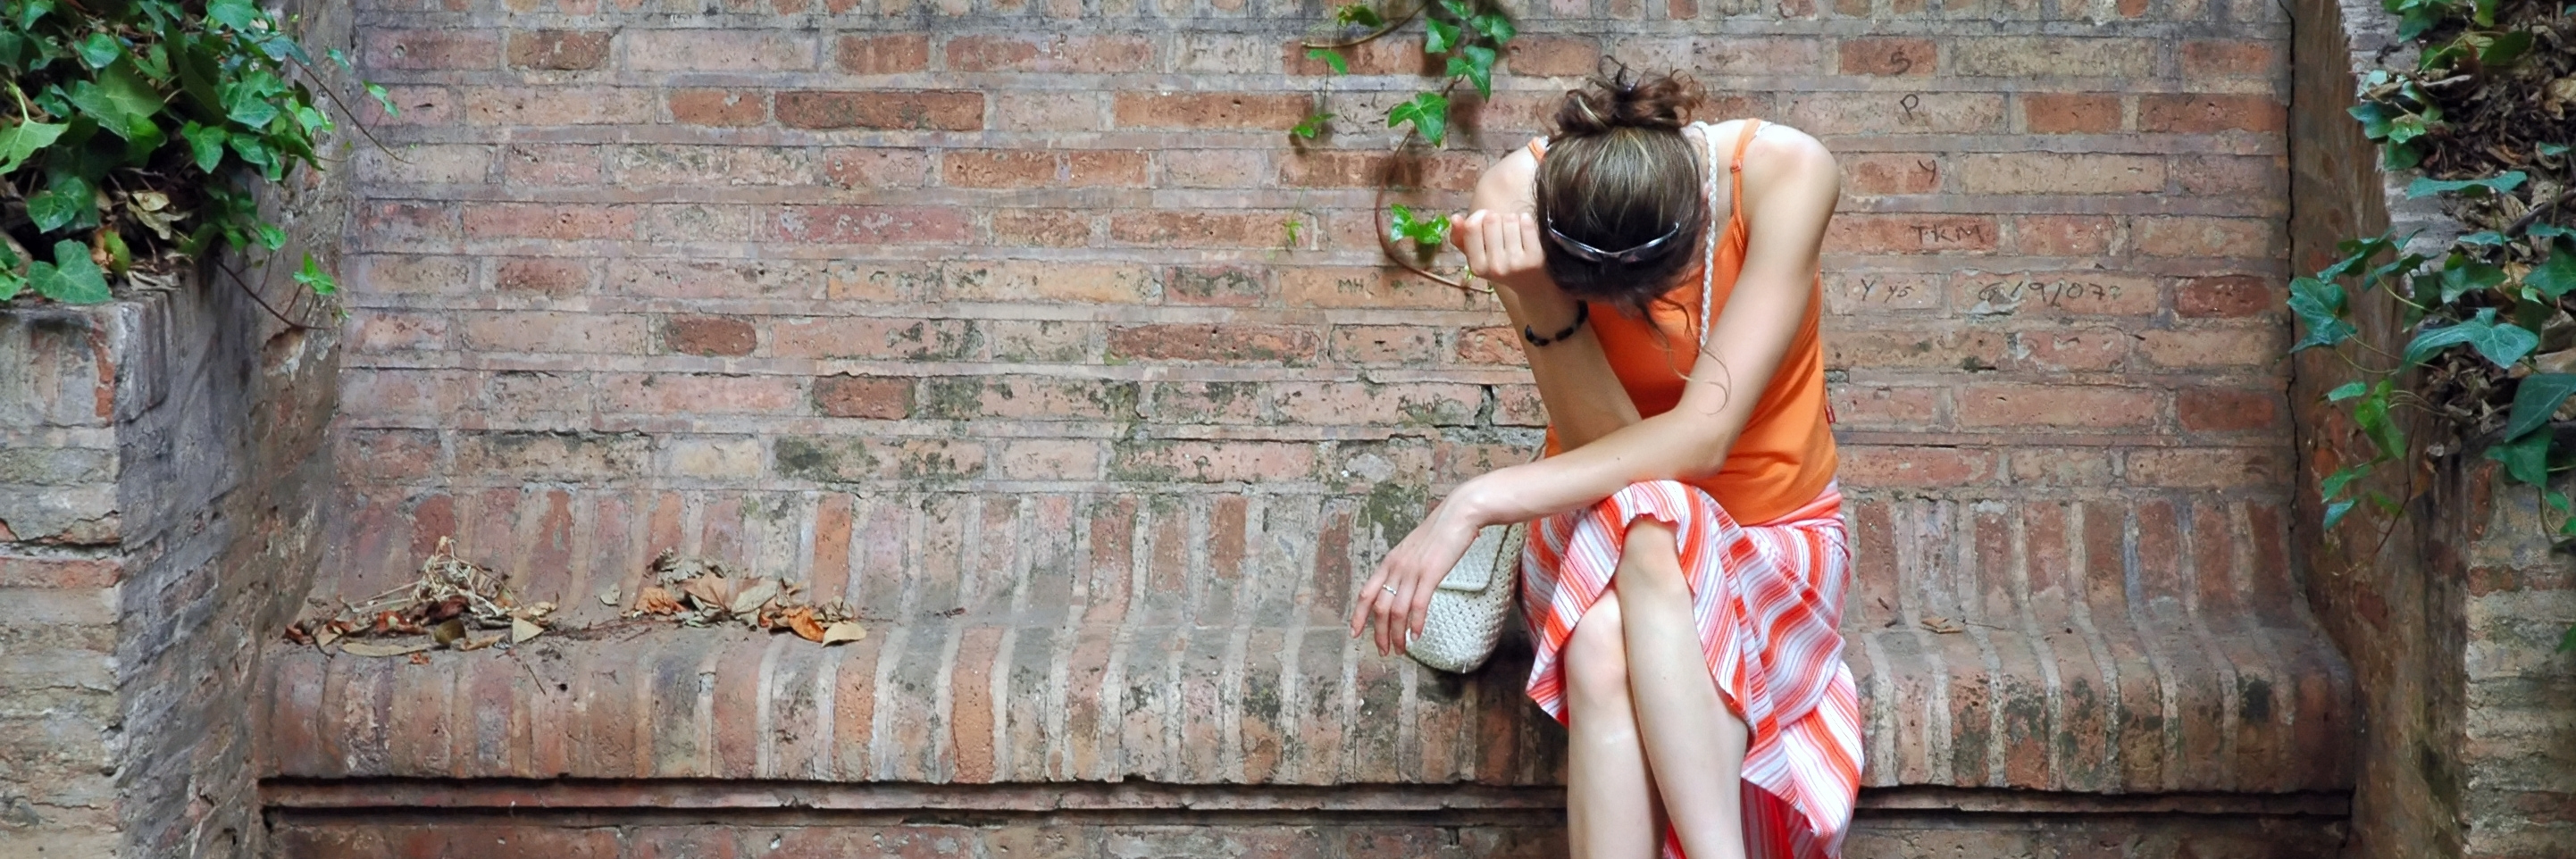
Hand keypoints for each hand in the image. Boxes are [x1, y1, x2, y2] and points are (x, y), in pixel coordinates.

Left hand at [1350, 496, 1485, 656]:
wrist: (1458, 514)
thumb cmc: (1440, 532)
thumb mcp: (1414, 549)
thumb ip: (1407, 567)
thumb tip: (1405, 585)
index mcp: (1389, 561)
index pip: (1366, 593)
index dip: (1358, 615)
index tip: (1355, 633)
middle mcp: (1396, 567)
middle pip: (1380, 608)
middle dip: (1380, 633)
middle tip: (1384, 650)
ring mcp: (1412, 571)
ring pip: (1397, 611)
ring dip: (1397, 634)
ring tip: (1400, 649)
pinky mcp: (1430, 573)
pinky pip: (1418, 605)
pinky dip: (1415, 623)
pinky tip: (1416, 635)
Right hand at [1451, 209, 1551, 295]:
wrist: (1532, 285)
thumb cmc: (1502, 265)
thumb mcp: (1478, 256)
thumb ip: (1461, 238)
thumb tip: (1455, 218)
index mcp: (1476, 267)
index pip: (1472, 226)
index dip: (1479, 216)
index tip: (1486, 220)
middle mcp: (1495, 267)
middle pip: (1492, 219)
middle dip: (1498, 218)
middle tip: (1503, 230)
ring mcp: (1516, 263)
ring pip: (1510, 219)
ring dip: (1513, 219)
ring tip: (1515, 232)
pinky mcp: (1535, 258)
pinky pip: (1526, 224)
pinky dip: (1526, 221)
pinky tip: (1527, 231)